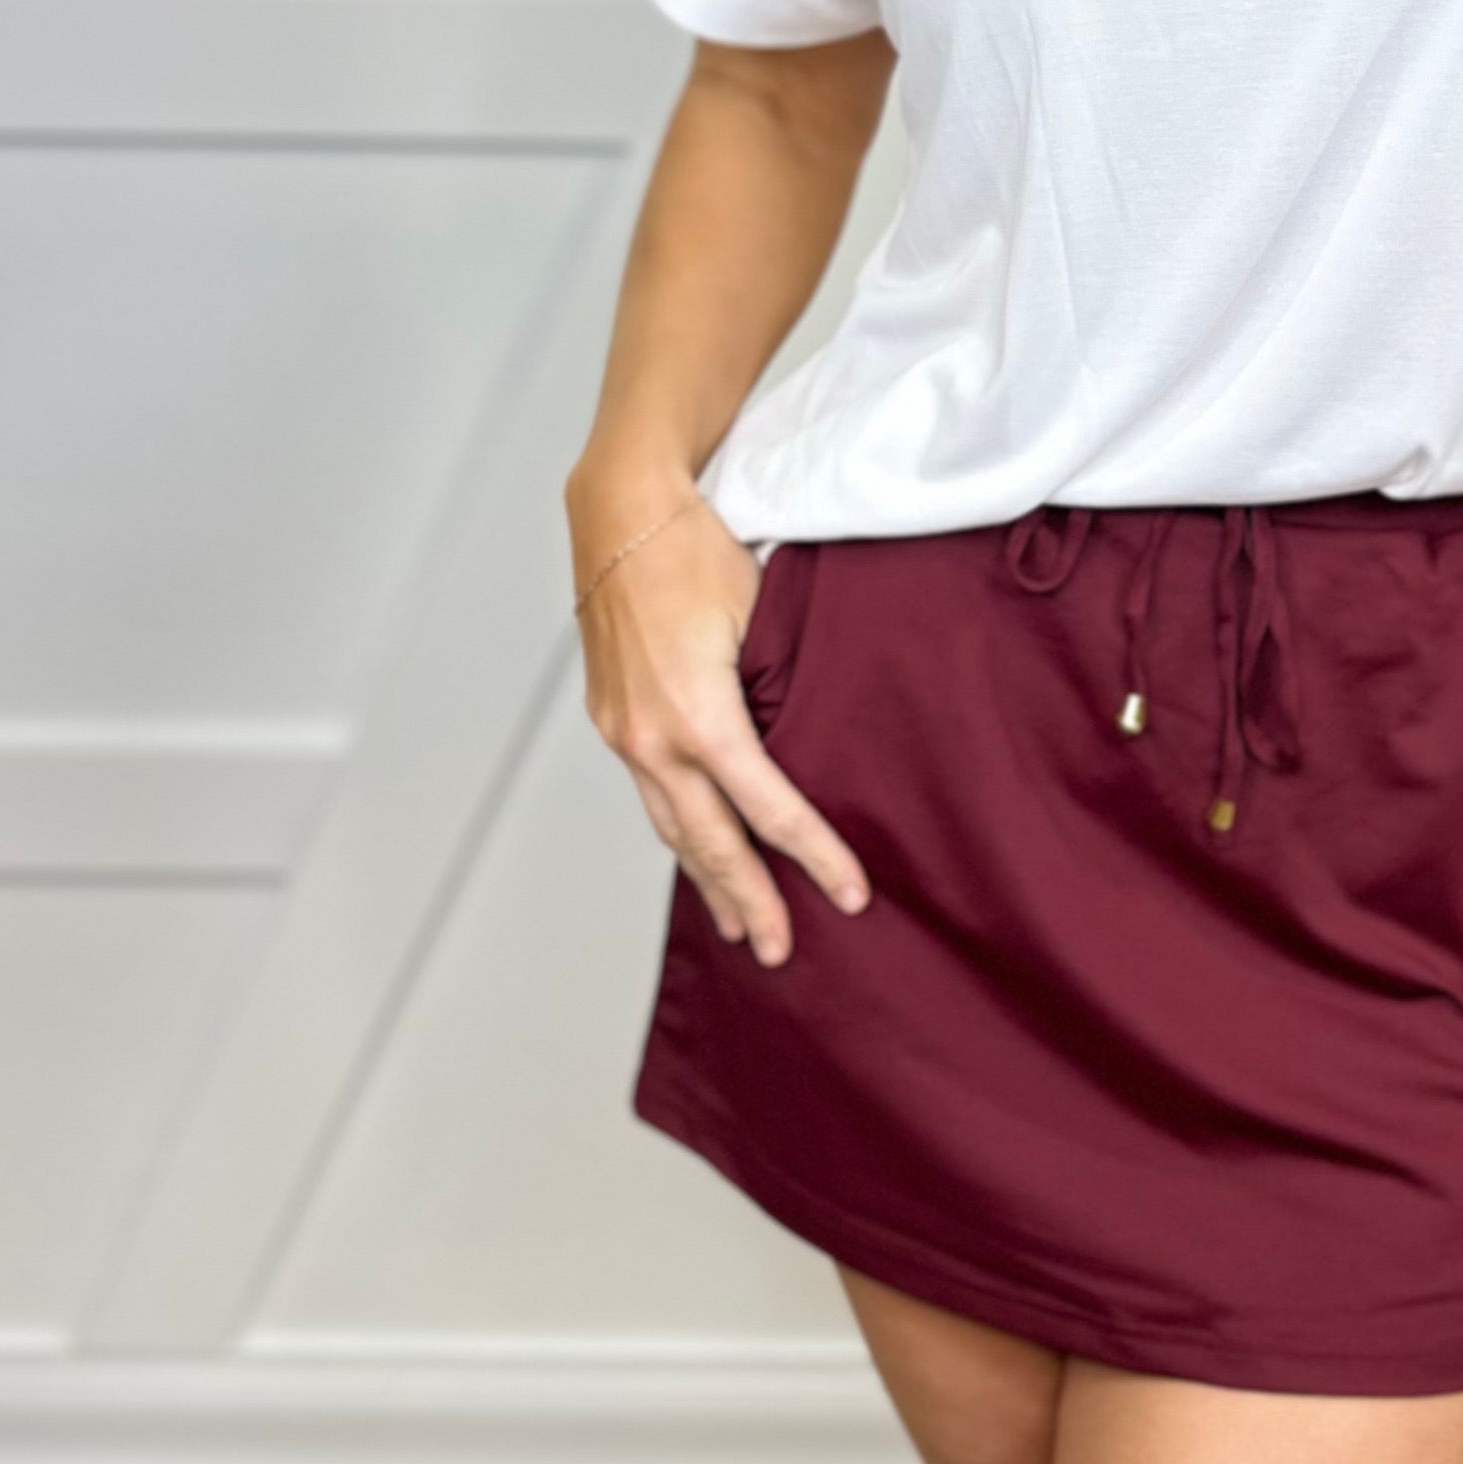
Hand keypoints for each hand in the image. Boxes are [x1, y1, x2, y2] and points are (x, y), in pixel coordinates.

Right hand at [570, 485, 870, 964]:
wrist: (621, 510)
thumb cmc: (698, 548)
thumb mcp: (760, 616)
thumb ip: (782, 686)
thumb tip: (817, 735)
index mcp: (699, 717)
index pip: (769, 810)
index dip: (815, 856)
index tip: (851, 896)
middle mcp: (652, 738)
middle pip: (711, 842)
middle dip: (750, 901)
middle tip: (782, 953)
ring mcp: (624, 732)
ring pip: (672, 827)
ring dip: (707, 880)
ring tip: (737, 925)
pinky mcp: (612, 718)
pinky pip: (651, 793)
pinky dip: (680, 831)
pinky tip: (698, 850)